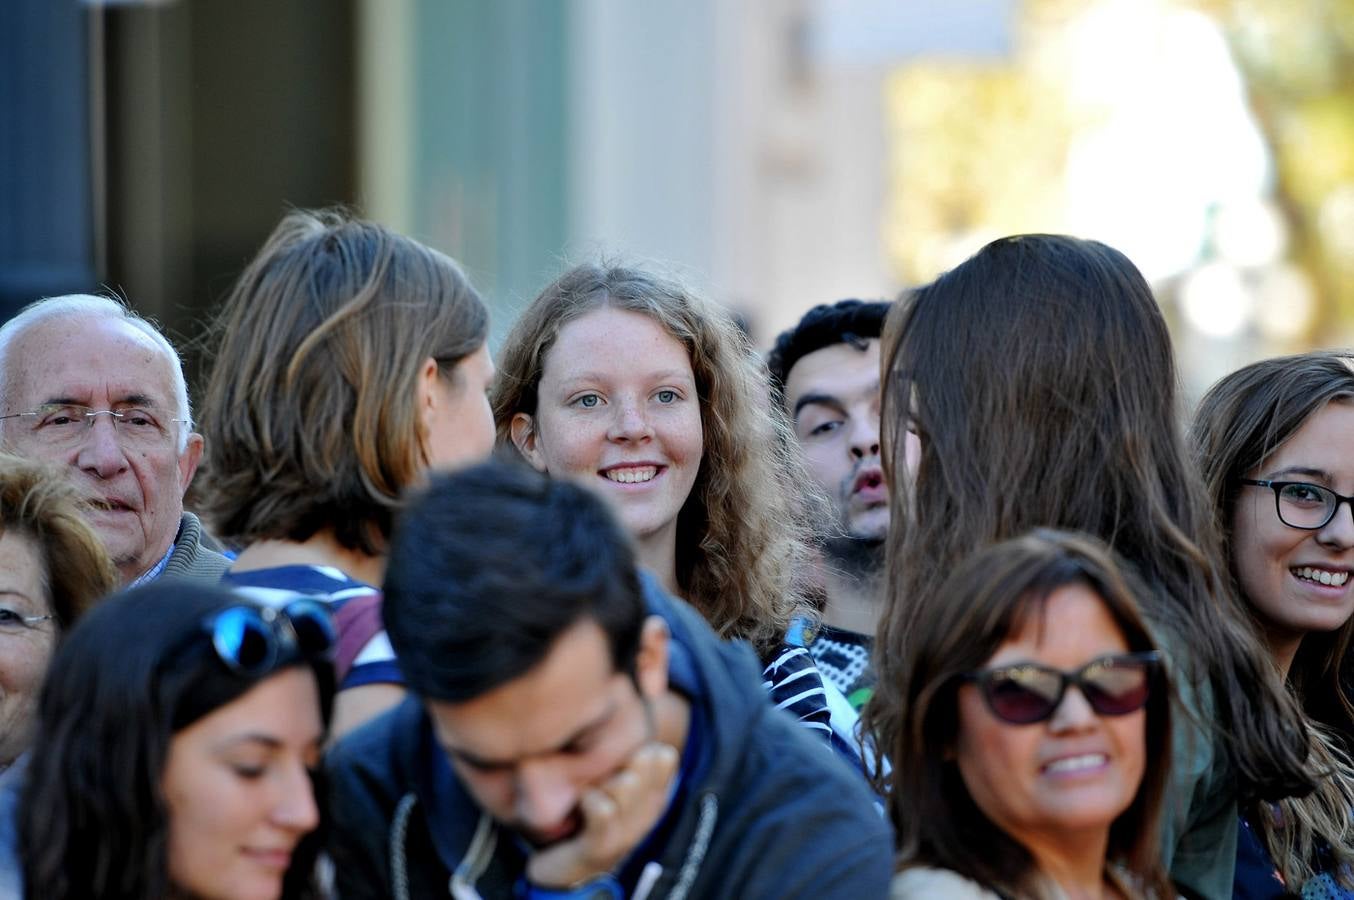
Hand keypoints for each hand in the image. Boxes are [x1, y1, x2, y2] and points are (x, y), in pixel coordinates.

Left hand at [525, 741, 679, 888]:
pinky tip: (582, 802)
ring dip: (602, 781)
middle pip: (644, 764)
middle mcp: (649, 812)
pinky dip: (590, 800)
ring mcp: (629, 831)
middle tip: (598, 772)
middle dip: (618, 760)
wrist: (568, 863)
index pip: (664, 756)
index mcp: (655, 793)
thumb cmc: (590, 810)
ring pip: (625, 784)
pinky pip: (603, 809)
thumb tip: (632, 715)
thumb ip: (624, 752)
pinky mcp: (603, 845)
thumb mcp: (612, 777)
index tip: (616, 756)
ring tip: (588, 788)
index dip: (637, 746)